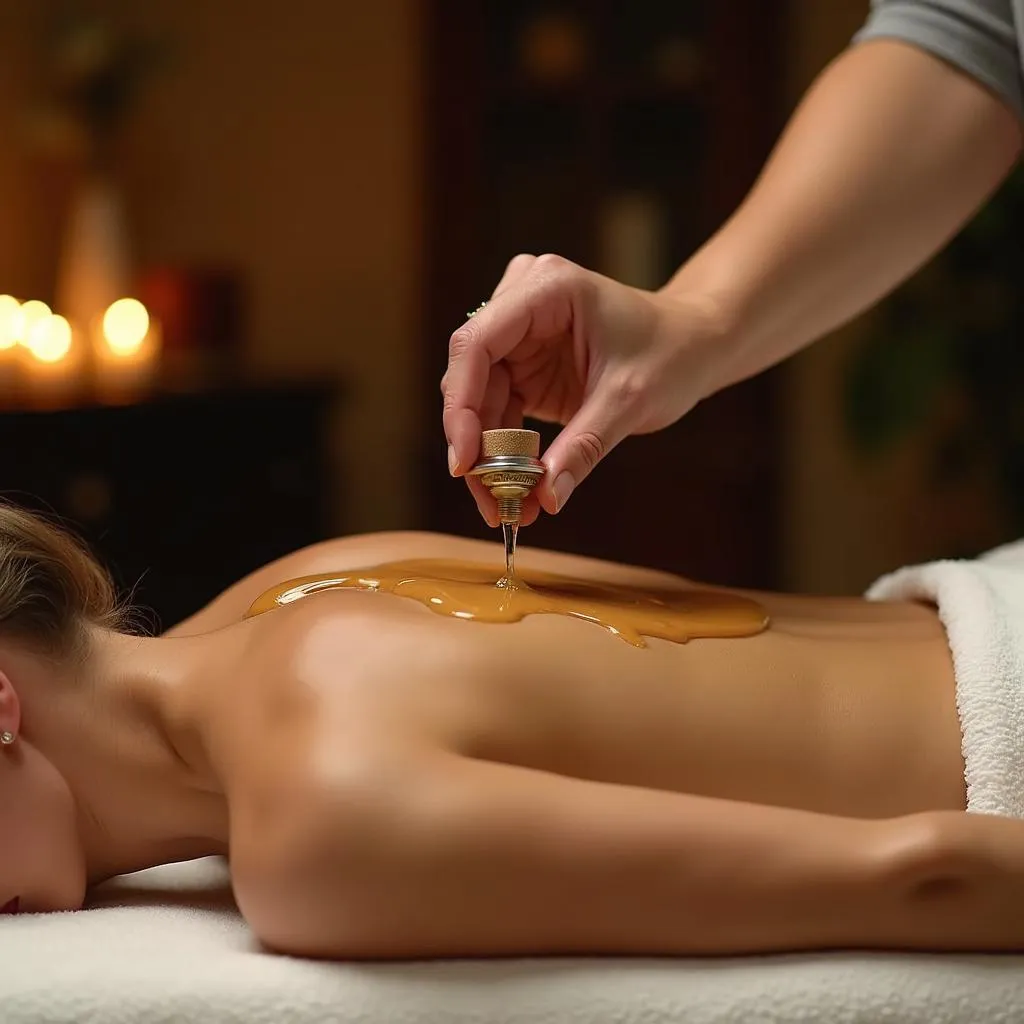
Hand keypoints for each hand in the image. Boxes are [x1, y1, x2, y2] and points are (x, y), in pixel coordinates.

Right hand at [441, 254, 728, 525]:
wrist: (694, 344)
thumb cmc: (671, 353)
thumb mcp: (629, 401)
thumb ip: (583, 448)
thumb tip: (546, 499)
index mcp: (546, 289)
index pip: (477, 344)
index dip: (462, 404)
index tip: (465, 461)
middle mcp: (522, 302)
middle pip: (471, 376)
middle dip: (474, 442)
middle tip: (488, 499)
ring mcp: (519, 333)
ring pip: (479, 401)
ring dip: (488, 456)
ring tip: (504, 506)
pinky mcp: (523, 363)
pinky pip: (498, 410)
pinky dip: (504, 451)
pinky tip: (516, 489)